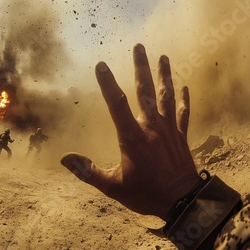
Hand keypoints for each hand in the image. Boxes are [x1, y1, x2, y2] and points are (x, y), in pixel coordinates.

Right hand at [61, 44, 201, 219]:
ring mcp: (169, 130)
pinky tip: (185, 87)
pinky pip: (183, 113)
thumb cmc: (146, 194)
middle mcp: (151, 127)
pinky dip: (184, 100)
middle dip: (140, 67)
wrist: (183, 203)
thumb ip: (88, 171)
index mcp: (132, 137)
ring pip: (166, 96)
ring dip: (164, 75)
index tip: (100, 65)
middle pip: (145, 91)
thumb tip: (65, 159)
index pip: (116, 104)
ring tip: (162, 56)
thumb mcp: (112, 186)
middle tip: (139, 46)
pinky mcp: (181, 136)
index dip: (107, 84)